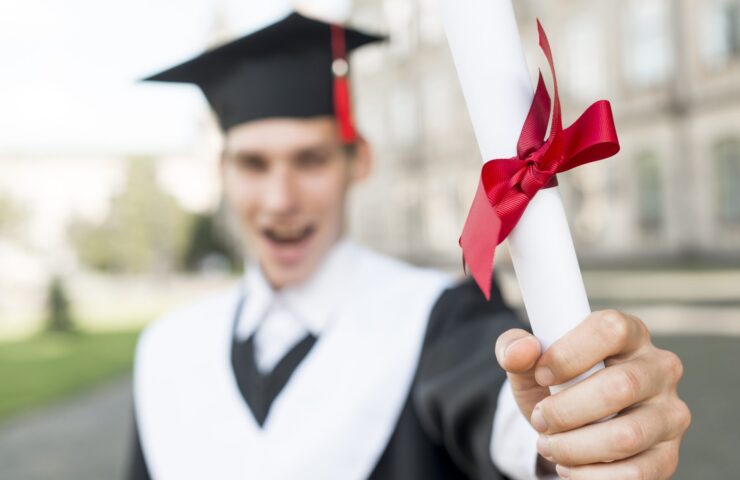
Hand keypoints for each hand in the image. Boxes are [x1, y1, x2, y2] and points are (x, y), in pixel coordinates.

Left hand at [494, 310, 690, 478]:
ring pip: (627, 435)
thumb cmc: (557, 384)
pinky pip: (637, 473)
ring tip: (549, 446)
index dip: (569, 354)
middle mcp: (659, 368)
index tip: (541, 375)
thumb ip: (515, 349)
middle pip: (620, 387)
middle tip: (540, 420)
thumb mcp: (530, 364)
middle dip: (566, 411)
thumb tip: (522, 350)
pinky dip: (592, 476)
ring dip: (575, 447)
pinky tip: (570, 468)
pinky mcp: (668, 454)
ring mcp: (669, 413)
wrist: (572, 425)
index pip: (610, 331)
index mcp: (628, 333)